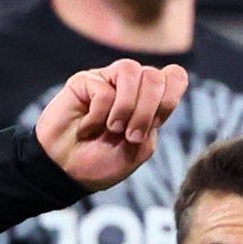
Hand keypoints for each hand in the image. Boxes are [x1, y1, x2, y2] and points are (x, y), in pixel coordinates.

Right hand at [34, 60, 190, 192]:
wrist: (67, 173)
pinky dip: (98, 115)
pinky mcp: (84, 81)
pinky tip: (86, 128)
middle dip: (146, 111)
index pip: (174, 76)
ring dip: (125, 107)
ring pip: (131, 71)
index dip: (169, 98)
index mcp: (148, 99)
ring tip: (112, 129)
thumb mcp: (139, 148)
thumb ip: (154, 119)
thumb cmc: (101, 162)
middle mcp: (130, 84)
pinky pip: (103, 89)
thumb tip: (154, 86)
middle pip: (155, 76)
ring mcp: (107, 79)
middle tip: (130, 136)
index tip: (154, 125)